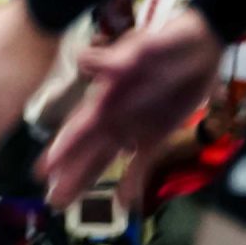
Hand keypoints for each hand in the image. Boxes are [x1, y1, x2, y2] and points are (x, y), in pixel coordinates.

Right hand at [38, 7, 221, 203]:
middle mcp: (114, 115)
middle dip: (70, 174)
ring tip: (67, 203)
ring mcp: (134, 126)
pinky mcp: (157, 134)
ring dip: (89, 180)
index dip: (63, 147)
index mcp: (108, 96)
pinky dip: (132, 181)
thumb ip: (116, 57)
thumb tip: (83, 61)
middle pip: (88, 149)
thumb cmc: (168, 40)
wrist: (200, 45)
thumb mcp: (145, 45)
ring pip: (107, 159)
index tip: (45, 168)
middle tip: (52, 201)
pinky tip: (124, 203)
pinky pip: (142, 162)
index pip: (80, 126)